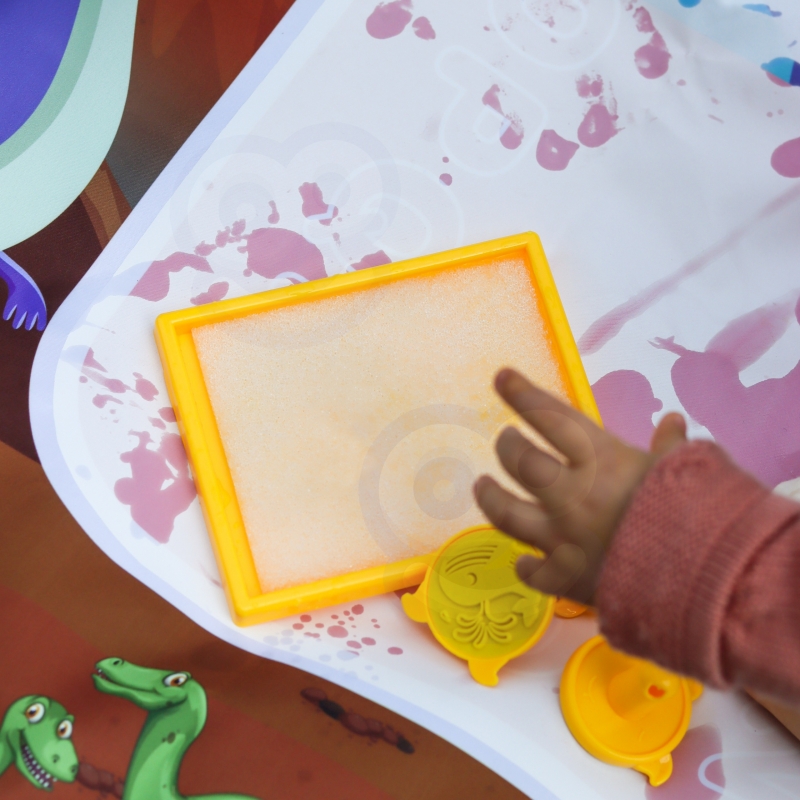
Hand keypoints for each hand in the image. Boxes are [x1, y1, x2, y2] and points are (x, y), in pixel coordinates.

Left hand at [473, 368, 685, 603]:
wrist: (702, 579)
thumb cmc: (697, 514)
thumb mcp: (686, 470)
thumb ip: (670, 448)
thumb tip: (674, 421)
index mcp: (601, 460)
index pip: (551, 417)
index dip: (523, 395)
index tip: (502, 378)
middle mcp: (571, 494)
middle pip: (520, 461)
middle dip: (507, 446)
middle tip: (505, 440)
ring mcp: (563, 538)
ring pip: (507, 514)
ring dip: (491, 498)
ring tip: (483, 486)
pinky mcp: (566, 578)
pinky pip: (535, 573)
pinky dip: (528, 567)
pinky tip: (523, 562)